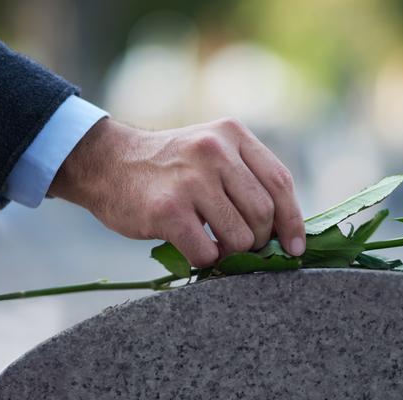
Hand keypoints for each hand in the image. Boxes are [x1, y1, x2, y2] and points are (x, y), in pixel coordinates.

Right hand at [49, 117, 305, 266]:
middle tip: (242, 246)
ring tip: (216, 245)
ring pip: (240, 237)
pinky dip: (206, 261)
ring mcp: (191, 179)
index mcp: (233, 134)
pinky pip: (207, 253)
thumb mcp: (212, 152)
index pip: (280, 182)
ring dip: (232, 253)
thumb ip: (247, 178)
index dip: (293, 221)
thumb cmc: (169, 168)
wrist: (106, 163)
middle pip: (263, 213)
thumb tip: (286, 230)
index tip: (295, 247)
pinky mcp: (168, 209)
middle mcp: (214, 150)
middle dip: (259, 240)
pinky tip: (196, 250)